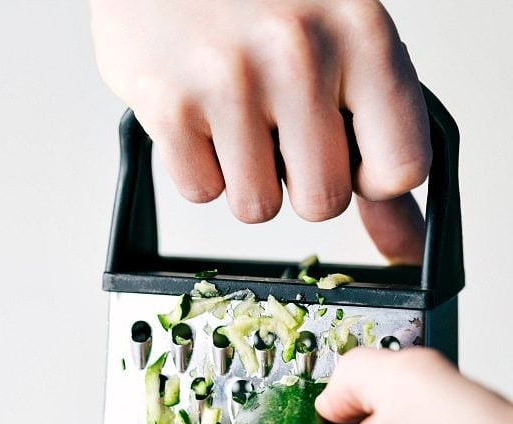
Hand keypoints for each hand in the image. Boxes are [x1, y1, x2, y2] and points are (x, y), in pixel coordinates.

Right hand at [90, 0, 428, 261]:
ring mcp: (229, 79)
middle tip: (279, 129)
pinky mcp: (169, 105)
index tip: (353, 159)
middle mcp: (299, 53)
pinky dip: (197, 165)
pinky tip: (198, 111)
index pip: (402, 168)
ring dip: (245, 177)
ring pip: (257, 208)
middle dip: (300, 183)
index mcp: (362, 32)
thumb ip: (379, 142)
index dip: (373, 180)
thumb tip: (403, 242)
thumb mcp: (340, 43)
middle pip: (322, 202)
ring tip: (234, 114)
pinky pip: (200, 192)